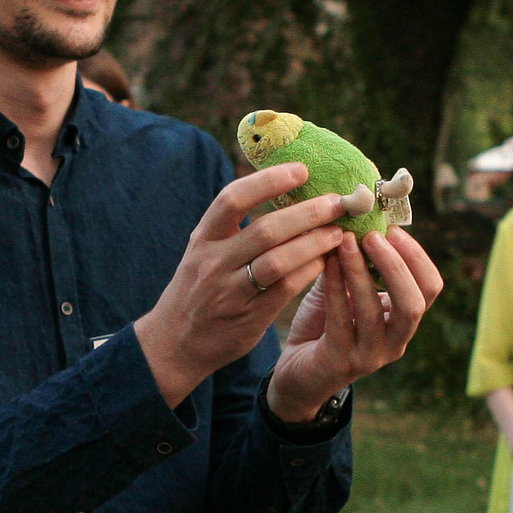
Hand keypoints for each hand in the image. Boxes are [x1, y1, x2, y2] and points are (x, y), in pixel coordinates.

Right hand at [133, 165, 349, 410]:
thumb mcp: (204, 252)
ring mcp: (231, 291)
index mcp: (203, 238)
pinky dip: (309, 271)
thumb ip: (234, 228)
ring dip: (314, 243)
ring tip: (338, 231)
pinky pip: (285, 289)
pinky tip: (325, 261)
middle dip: (306, 213)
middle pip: (265, 230)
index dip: (267, 181)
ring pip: (278, 261)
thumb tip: (286, 193)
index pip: (232, 199)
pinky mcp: (249, 317)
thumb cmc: (198, 288)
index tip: (301, 170)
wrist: (175, 342)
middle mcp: (214, 262)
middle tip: (337, 201)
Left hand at [264, 228, 445, 420]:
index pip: (430, 287)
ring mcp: (370, 355)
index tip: (391, 228)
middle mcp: (395, 341)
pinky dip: (334, 287)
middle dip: (396, 265)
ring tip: (343, 241)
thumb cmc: (325, 325)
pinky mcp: (341, 361)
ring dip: (359, 271)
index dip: (416, 256)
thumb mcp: (347, 289)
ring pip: (374, 310)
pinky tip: (325, 263)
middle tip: (372, 236)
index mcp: (403, 320)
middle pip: (415, 303)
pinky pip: (340, 319)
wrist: (298, 374)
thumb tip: (358, 215)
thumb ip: (357, 261)